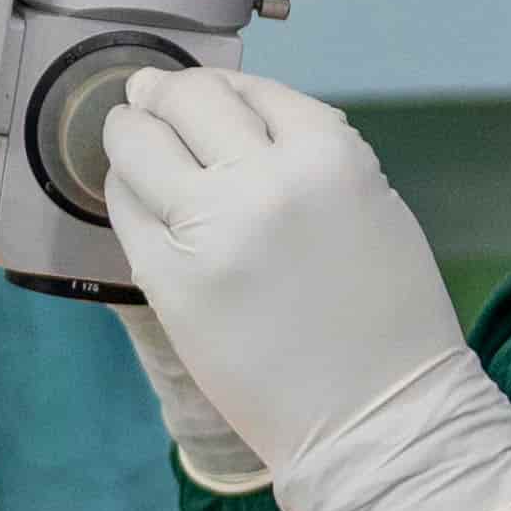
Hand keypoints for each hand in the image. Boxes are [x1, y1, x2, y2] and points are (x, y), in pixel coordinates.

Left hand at [99, 66, 510, 510]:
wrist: (378, 421)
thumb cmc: (387, 324)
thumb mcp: (373, 209)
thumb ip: (310, 160)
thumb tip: (239, 124)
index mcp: (331, 157)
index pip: (253, 90)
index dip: (221, 89)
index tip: (203, 96)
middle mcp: (267, 181)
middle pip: (188, 101)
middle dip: (163, 94)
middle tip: (147, 97)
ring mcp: (211, 230)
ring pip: (139, 144)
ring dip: (129, 132)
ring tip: (129, 136)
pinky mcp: (169, 281)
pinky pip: (125, 211)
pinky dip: (123, 192)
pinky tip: (131, 195)